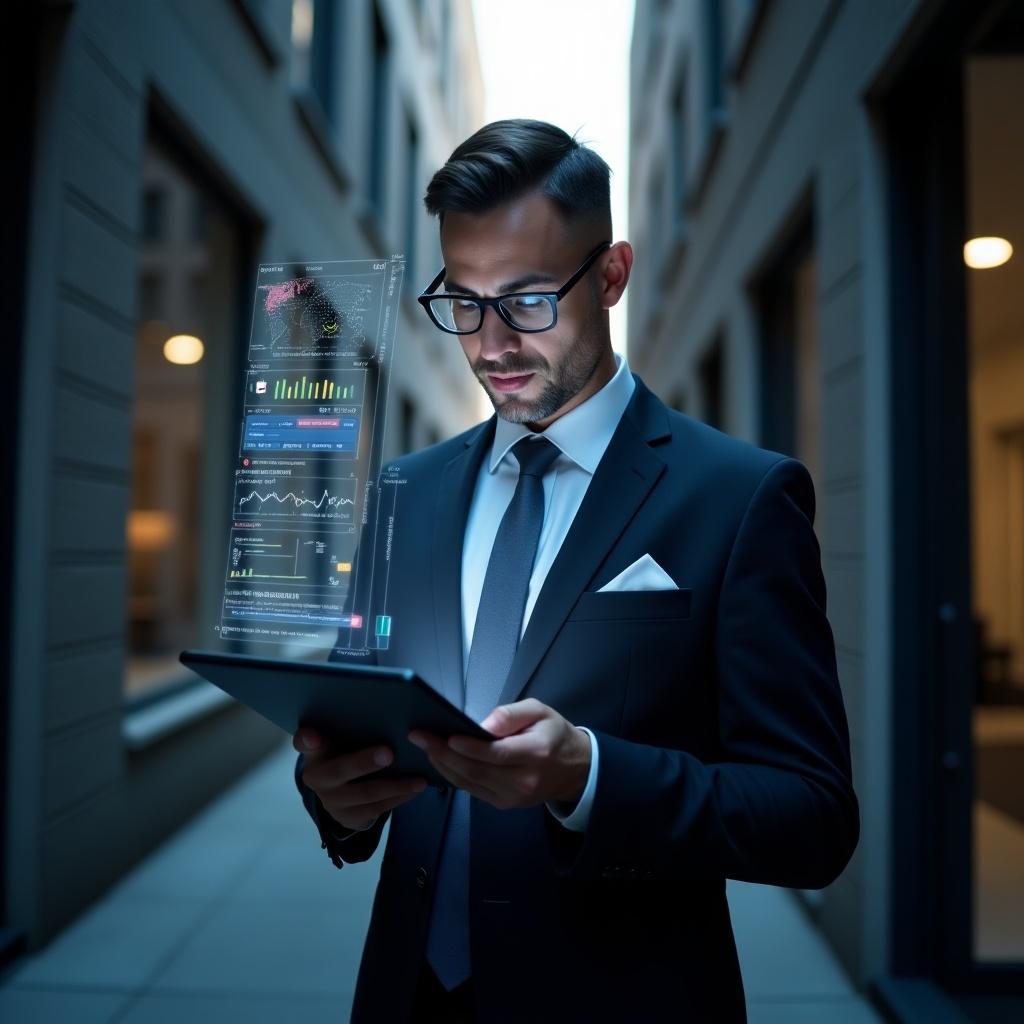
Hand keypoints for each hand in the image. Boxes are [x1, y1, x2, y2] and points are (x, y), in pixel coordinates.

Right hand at [294, 728, 426, 830]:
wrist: (341, 793)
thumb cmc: (347, 753)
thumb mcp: (342, 740)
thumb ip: (352, 728)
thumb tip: (389, 713)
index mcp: (314, 751)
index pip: (303, 741)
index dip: (307, 739)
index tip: (314, 735)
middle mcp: (317, 777)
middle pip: (340, 770)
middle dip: (365, 762)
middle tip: (389, 753)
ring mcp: (331, 800)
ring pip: (366, 793)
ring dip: (396, 786)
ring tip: (419, 780)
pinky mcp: (347, 818)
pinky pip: (377, 809)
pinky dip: (399, 798)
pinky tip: (416, 790)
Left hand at [408, 698, 590, 811]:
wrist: (574, 769)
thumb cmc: (554, 734)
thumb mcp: (540, 711)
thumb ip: (511, 715)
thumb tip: (482, 725)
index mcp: (536, 753)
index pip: (496, 753)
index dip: (469, 747)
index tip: (445, 735)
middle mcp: (524, 780)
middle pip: (477, 770)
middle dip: (444, 753)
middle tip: (420, 736)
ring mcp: (513, 797)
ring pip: (470, 783)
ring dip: (443, 766)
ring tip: (424, 747)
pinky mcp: (504, 804)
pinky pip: (473, 790)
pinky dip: (453, 776)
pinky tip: (440, 761)